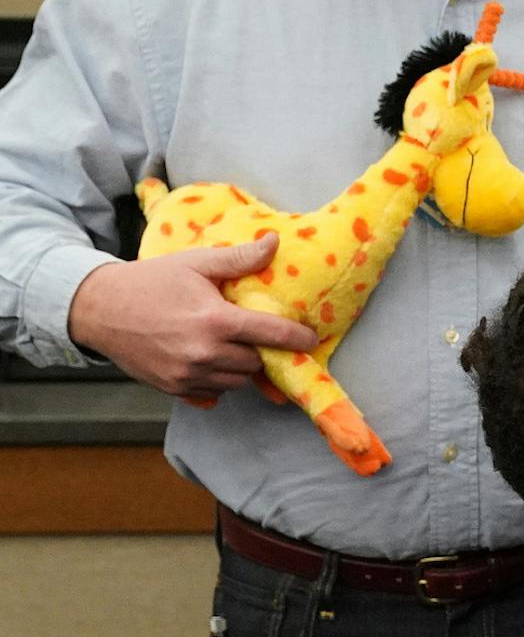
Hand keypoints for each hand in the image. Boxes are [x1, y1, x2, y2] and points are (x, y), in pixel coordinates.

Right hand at [67, 235, 318, 396]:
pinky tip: (211, 361)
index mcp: (215, 322)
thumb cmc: (150, 282)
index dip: (296, 339)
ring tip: (231, 345)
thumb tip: (275, 243)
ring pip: (236, 382)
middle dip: (261, 351)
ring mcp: (187, 375)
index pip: (271, 336)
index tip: (310, 340)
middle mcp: (204, 354)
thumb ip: (238, 259)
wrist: (100, 309)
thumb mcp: (196, 263)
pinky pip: (212, 393)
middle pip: (255, 363)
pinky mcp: (173, 389)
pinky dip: (218, 380)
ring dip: (241, 368)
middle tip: (255, 335)